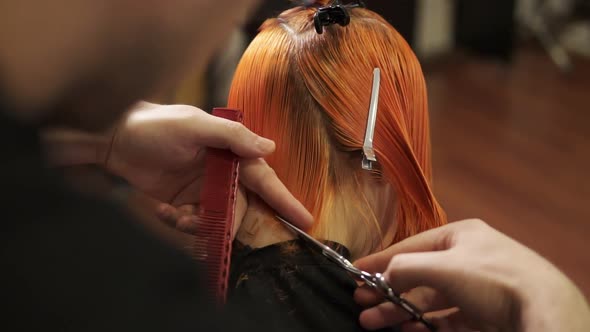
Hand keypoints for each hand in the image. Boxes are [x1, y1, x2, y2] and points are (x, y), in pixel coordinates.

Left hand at [103, 102, 312, 231]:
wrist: (115, 139)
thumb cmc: (155, 125)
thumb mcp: (195, 126)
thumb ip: (233, 137)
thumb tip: (270, 149)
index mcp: (231, 153)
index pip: (264, 179)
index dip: (285, 200)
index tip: (305, 220)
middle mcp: (222, 173)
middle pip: (241, 207)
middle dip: (228, 222)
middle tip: (204, 223)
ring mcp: (203, 190)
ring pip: (218, 220)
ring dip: (201, 226)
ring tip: (177, 218)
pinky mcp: (183, 203)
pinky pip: (194, 223)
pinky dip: (182, 224)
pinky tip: (164, 212)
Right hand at [354, 219, 589, 331]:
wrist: (545, 311)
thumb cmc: (493, 278)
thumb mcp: (443, 266)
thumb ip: (406, 267)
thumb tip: (382, 275)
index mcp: (459, 236)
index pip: (410, 247)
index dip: (381, 260)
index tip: (355, 272)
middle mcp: (467, 258)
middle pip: (417, 276)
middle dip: (387, 291)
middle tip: (362, 305)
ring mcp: (477, 288)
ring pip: (430, 299)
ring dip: (402, 310)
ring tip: (375, 323)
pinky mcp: (485, 314)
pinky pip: (447, 317)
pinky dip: (426, 324)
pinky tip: (407, 330)